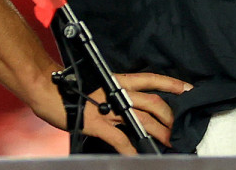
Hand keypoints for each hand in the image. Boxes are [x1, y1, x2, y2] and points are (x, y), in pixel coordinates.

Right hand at [29, 67, 191, 153]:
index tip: (188, 88)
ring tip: (168, 142)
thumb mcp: (98, 84)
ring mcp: (108, 108)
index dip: (170, 83)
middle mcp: (116, 92)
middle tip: (178, 129)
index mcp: (118, 80)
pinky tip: (137, 156)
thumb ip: (115, 93)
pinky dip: (130, 149)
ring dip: (158, 133)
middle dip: (169, 116)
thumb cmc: (70, 87)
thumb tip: (132, 103)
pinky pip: (120, 139)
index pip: (150, 79)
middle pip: (152, 103)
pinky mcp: (97, 124)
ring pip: (142, 120)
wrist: (48, 90)